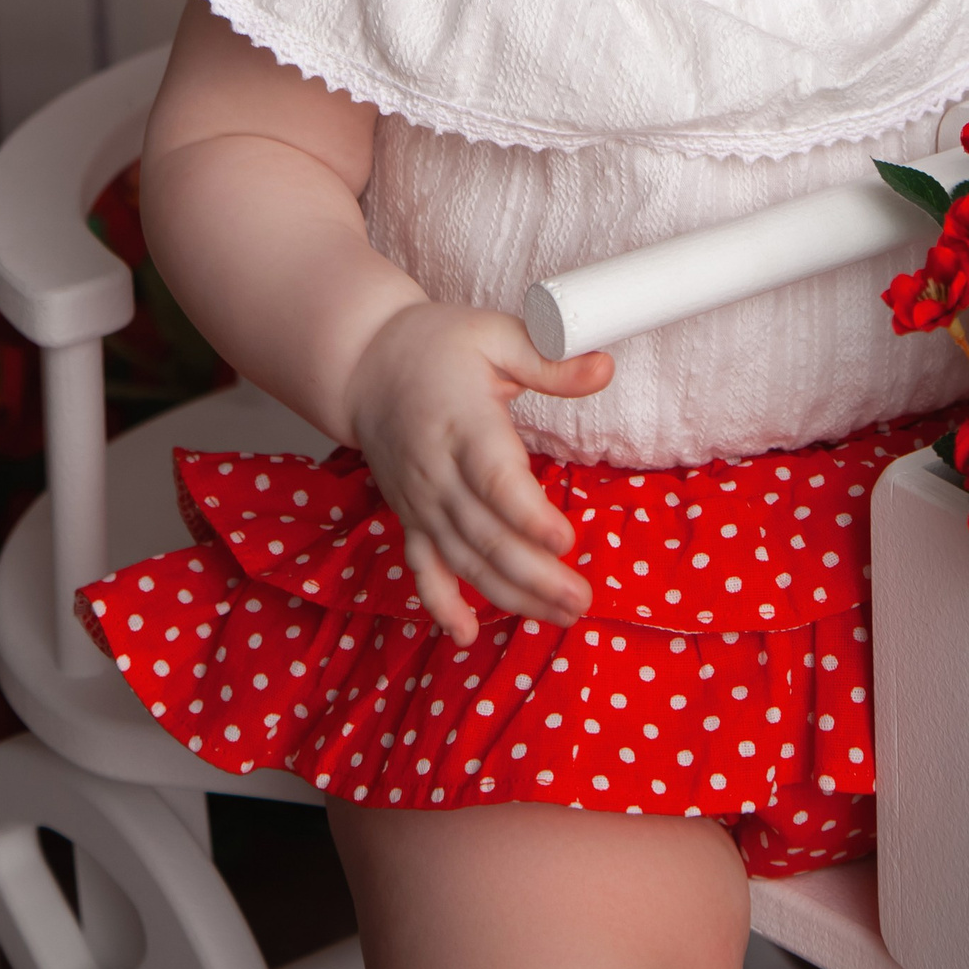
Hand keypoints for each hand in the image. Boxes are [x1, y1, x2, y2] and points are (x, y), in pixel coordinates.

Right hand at [344, 301, 613, 646]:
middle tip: (581, 599)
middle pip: (485, 533)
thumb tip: (604, 367)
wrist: (364, 365)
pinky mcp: (410, 516)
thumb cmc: (437, 345)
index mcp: (463, 422)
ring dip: (510, 594)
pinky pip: (421, 568)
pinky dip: (440, 604)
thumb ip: (549, 359)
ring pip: (463, 559)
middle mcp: (437, 470)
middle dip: (534, 574)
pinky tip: (467, 635)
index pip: (494, 479)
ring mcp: (420, 500)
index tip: (565, 540)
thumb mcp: (495, 334)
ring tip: (560, 615)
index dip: (528, 515)